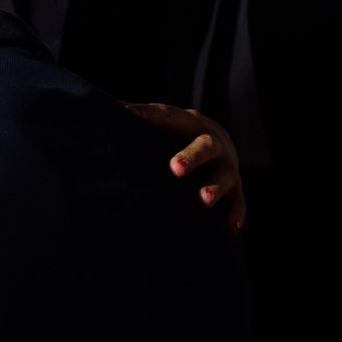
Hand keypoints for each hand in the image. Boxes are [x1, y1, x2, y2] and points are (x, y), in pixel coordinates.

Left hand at [126, 103, 245, 234]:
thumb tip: (102, 112)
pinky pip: (238, 201)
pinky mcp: (235, 186)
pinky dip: (235, 213)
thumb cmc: (178, 137)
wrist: (221, 144)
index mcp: (188, 122)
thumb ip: (139, 121)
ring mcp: (226, 164)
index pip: (167, 116)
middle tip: (175, 169)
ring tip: (203, 200)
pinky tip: (229, 229)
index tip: (128, 114)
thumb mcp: (163, 125)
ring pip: (224, 175)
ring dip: (214, 187)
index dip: (147, 114)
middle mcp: (212, 141)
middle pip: (204, 146)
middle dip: (190, 157)